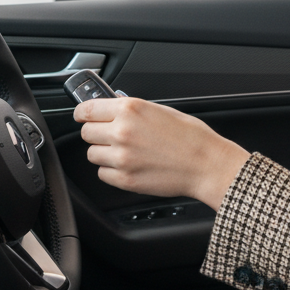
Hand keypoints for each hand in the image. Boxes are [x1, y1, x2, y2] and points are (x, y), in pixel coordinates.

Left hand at [76, 97, 249, 209]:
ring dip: (103, 153)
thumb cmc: (191, 136)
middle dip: (96, 133)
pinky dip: (111, 171)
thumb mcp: (159, 110)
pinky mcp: (125, 179)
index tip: (83, 116)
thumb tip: (110, 110)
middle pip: (86, 132)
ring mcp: (122, 157)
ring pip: (92, 154)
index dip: (83, 113)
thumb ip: (131, 110)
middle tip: (109, 135)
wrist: (206, 164)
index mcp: (130, 109)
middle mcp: (122, 132)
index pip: (86, 110)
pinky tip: (128, 166)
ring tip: (123, 152)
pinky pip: (102, 174)